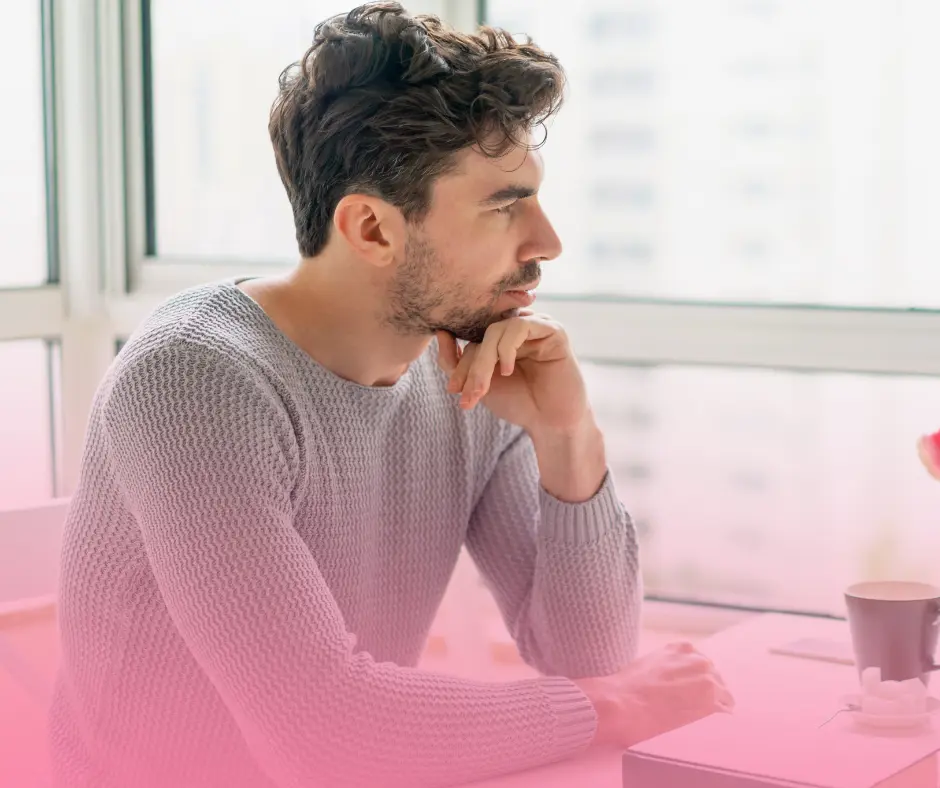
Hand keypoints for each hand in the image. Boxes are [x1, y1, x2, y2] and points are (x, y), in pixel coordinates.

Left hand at [435, 311, 588, 433]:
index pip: (470, 338)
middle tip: (467, 393)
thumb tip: (440, 333)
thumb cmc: (517, 402)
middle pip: (481, 333)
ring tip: (483, 388)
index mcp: (501, 336)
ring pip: (497, 329)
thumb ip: (456, 362)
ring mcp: (536, 326)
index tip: (453, 390)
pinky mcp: (553, 330)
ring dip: (484, 361)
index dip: (457, 362)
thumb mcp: (479, 384)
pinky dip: (507, 348)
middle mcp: (518, 326)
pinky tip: (507, 371)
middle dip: (470, 365)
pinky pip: (521, 326)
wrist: (550, 423)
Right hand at [572, 641, 734, 748]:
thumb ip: (668, 668)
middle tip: (694, 710)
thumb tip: (671, 683)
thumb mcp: (649, 665)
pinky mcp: (711, 703)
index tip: (691, 694)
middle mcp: (699, 660)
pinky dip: (717, 721)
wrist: (622, 704)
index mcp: (682, 648)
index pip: (702, 665)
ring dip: (714, 708)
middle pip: (716, 679)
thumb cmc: (626, 688)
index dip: (697, 682)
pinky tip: (704, 728)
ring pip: (724, 697)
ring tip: (700, 723)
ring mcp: (707, 681)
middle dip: (708, 694)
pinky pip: (725, 713)